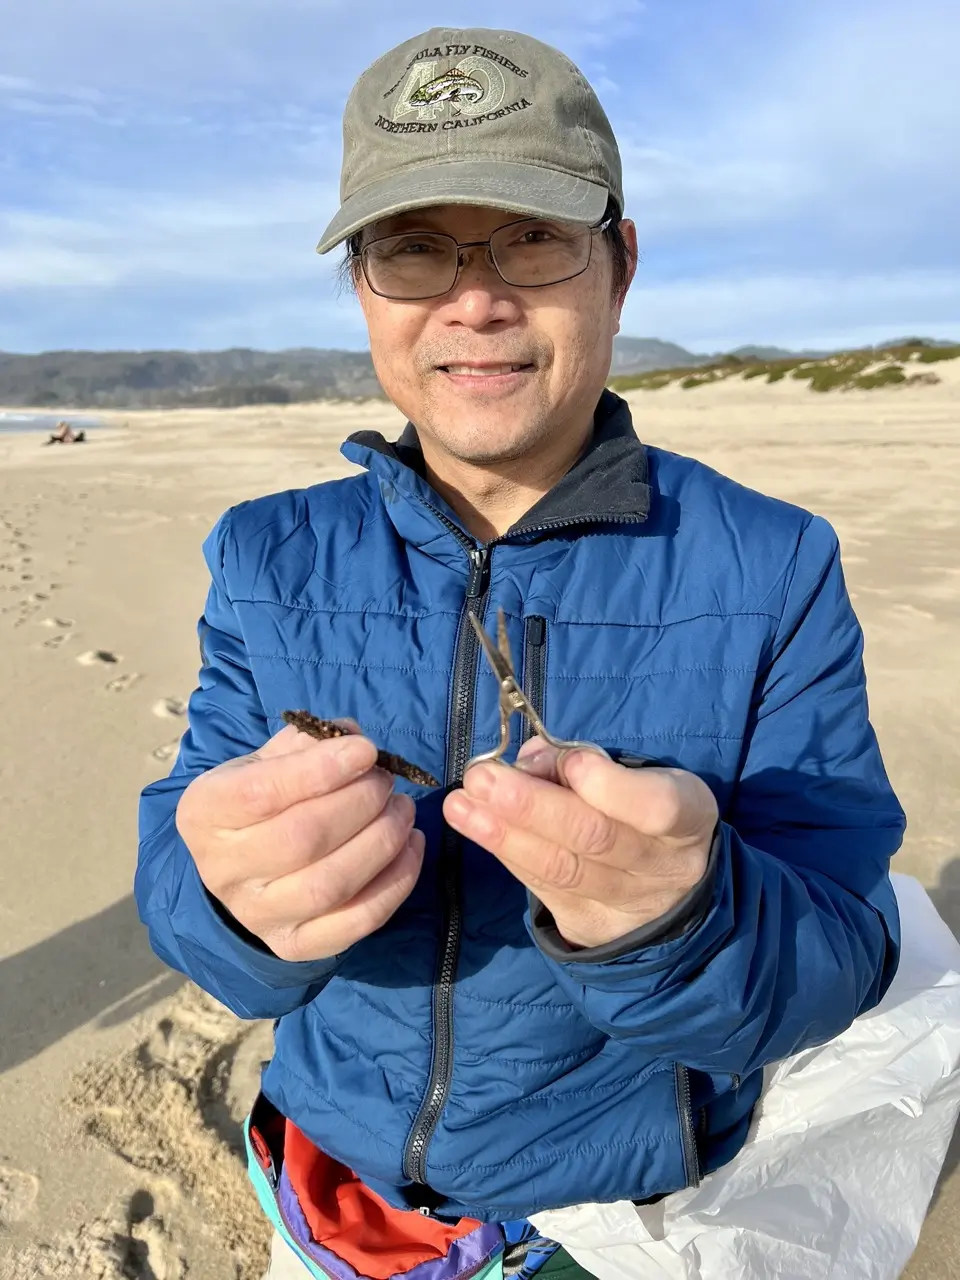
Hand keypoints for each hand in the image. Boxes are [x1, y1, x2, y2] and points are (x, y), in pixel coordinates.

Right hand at [176, 722, 423, 961]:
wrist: (241, 866)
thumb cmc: (262, 800)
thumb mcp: (269, 760)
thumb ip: (308, 744)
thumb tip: (354, 738)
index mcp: (205, 812)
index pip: (261, 793)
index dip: (320, 770)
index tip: (366, 751)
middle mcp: (223, 870)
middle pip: (302, 839)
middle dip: (360, 803)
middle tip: (387, 782)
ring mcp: (258, 915)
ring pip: (330, 884)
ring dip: (382, 841)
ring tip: (402, 810)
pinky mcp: (295, 944)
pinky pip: (356, 922)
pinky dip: (396, 883)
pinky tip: (412, 846)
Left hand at [443, 738, 717, 949]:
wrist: (671, 889)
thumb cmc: (646, 812)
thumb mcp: (640, 777)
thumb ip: (586, 763)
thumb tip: (530, 759)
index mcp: (687, 817)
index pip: (657, 808)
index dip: (612, 786)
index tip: (570, 762)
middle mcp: (663, 867)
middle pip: (594, 838)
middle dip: (531, 806)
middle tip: (481, 778)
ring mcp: (627, 905)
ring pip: (561, 869)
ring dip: (503, 834)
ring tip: (461, 806)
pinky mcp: (591, 927)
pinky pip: (544, 888)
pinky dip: (509, 854)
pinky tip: (477, 827)